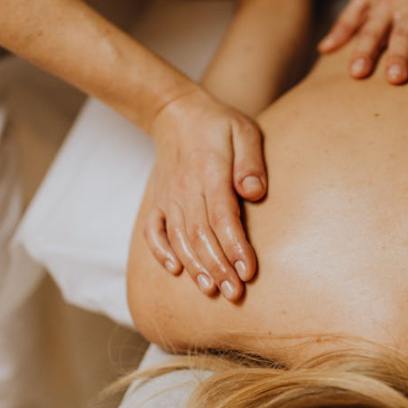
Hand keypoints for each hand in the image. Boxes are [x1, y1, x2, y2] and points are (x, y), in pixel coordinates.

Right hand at [144, 88, 266, 301]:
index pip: (223, 217)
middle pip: (201, 235)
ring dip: (195, 267)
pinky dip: (161, 251)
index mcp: (210, 172)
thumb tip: (253, 192)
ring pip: (179, 238)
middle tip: (234, 294)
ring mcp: (168, 197)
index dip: (235, 247)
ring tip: (211, 290)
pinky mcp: (158, 202)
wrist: (175, 113)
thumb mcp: (244, 131)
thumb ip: (250, 161)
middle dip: (219, 267)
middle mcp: (186, 189)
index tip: (247, 271)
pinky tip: (175, 270)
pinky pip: (154, 231)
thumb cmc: (218, 125)